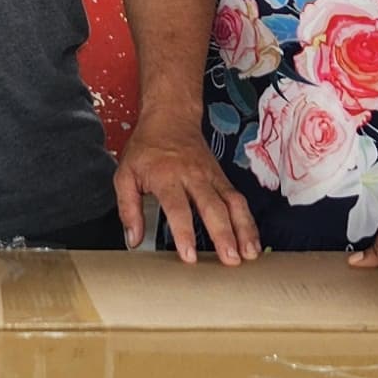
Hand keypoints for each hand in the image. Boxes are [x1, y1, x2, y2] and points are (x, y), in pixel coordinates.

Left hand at [114, 121, 258, 264]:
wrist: (171, 117)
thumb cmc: (147, 147)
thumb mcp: (125, 174)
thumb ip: (128, 209)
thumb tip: (133, 239)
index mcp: (166, 176)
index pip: (177, 208)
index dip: (184, 232)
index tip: (190, 256)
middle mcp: (193, 176)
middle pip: (213, 207)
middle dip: (224, 235)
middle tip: (230, 260)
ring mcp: (211, 176)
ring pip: (233, 203)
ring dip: (244, 230)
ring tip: (249, 254)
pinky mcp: (222, 177)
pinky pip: (238, 200)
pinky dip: (248, 221)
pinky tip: (252, 241)